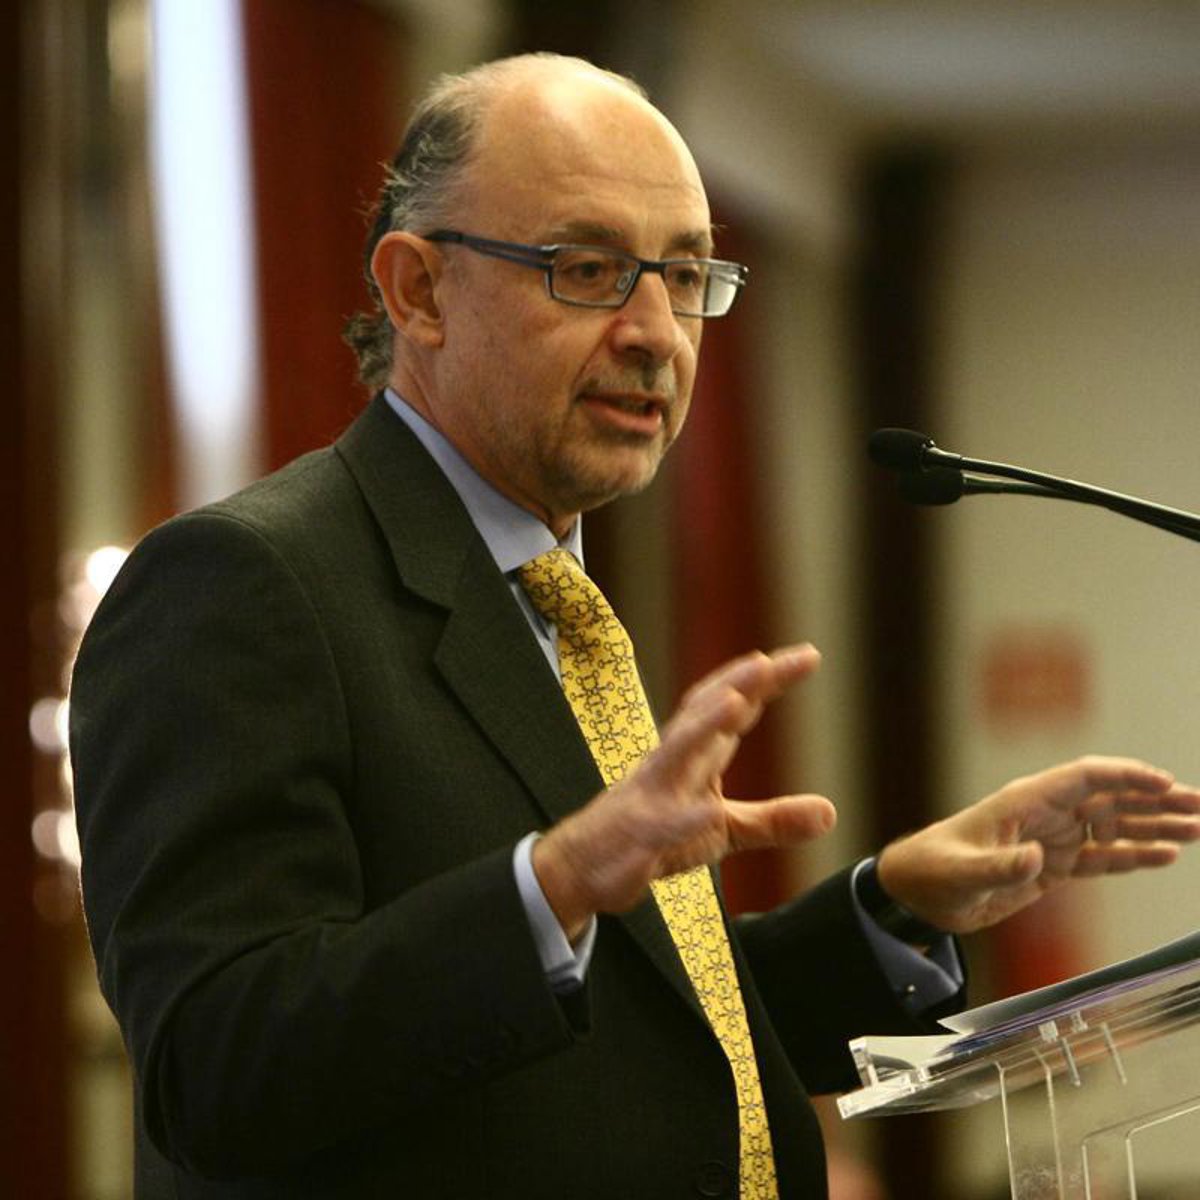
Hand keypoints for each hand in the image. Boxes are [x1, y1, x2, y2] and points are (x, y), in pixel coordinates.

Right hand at [533, 645, 836, 938]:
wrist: (587, 866)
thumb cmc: (654, 835)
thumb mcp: (723, 830)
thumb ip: (774, 820)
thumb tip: (831, 812)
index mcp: (694, 756)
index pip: (732, 706)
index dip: (766, 680)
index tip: (807, 656)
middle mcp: (671, 763)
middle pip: (701, 713)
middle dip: (734, 684)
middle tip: (767, 661)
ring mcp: (651, 795)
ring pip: (675, 752)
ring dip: (703, 725)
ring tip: (736, 702)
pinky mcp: (638, 835)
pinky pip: (661, 825)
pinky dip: (683, 817)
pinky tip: (708, 813)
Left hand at [876, 756, 1199, 934]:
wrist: (917, 895)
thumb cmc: (933, 871)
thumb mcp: (961, 872)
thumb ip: (999, 867)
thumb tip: (1037, 858)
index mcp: (1024, 802)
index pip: (1084, 778)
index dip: (1124, 776)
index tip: (1163, 782)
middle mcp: (1045, 815)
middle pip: (1109, 798)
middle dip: (1155, 799)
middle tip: (1199, 806)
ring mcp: (1052, 840)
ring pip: (1113, 827)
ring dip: (1154, 826)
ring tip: (1197, 829)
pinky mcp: (1053, 868)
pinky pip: (1102, 859)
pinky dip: (1134, 856)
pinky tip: (1165, 855)